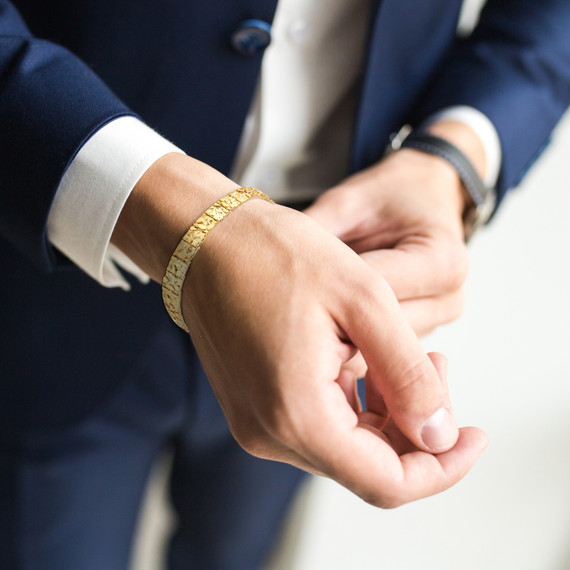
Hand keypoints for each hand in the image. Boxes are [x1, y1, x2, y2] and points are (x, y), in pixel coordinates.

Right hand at [113, 153, 487, 506]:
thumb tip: (440, 435)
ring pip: (346, 446)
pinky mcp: (255, 406)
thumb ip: (409, 375)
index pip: (387, 482)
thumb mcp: (364, 299)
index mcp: (296, 412)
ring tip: (407, 353)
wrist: (205, 240)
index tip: (473, 435)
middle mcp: (269, 432)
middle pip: (368, 466)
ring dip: (387, 412)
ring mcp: (257, 423)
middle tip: (437, 365)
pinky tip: (365, 359)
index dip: (443, 467)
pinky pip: (319, 424)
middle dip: (417, 426)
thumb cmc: (275, 254)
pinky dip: (356, 404)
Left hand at [304, 120, 485, 338]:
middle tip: (283, 314)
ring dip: (339, 340)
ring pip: (379, 348)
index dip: (328, 292)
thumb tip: (271, 258)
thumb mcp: (349, 201)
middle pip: (380, 327)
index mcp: (442, 261)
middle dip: (332, 321)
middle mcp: (448, 298)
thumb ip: (317, 230)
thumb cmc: (389, 196)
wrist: (422, 198)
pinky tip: (318, 336)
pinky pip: (381, 351)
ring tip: (297, 325)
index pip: (377, 291)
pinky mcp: (422, 330)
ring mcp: (437, 320)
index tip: (286, 291)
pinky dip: (349, 346)